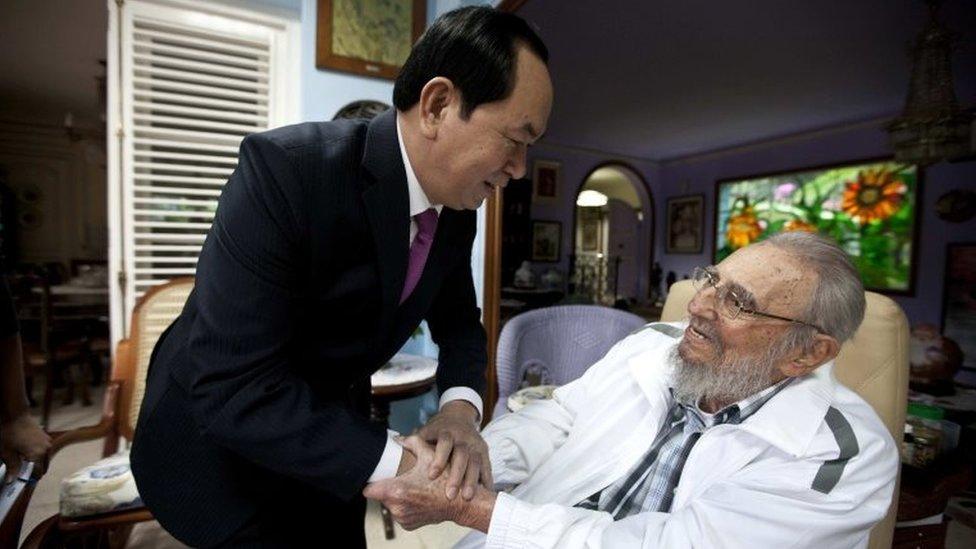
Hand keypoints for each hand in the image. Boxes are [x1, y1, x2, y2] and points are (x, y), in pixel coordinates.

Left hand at [1, 413, 50, 483]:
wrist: (14, 414)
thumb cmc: (9, 432)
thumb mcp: (7, 452)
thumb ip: (12, 468)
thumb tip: (12, 481)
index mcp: (37, 455)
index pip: (37, 473)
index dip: (30, 480)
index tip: (22, 483)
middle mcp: (46, 449)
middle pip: (43, 467)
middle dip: (34, 473)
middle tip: (22, 475)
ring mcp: (47, 442)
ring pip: (44, 459)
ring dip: (36, 464)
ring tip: (24, 464)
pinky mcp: (45, 437)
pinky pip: (44, 451)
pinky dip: (38, 455)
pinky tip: (27, 453)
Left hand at [364, 436, 495, 530]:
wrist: (462, 502)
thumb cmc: (446, 479)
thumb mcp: (429, 454)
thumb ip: (412, 442)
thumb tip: (398, 438)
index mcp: (397, 490)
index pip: (369, 490)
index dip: (373, 482)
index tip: (377, 477)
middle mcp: (397, 507)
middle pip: (381, 496)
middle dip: (388, 488)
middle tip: (400, 479)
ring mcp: (403, 518)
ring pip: (390, 506)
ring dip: (397, 498)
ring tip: (411, 488)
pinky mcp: (409, 525)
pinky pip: (400, 514)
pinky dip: (406, 507)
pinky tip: (417, 498)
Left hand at [416, 400, 491, 500]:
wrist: (459, 417)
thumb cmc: (438, 429)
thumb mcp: (427, 431)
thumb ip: (415, 440)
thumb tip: (396, 443)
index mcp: (447, 432)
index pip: (444, 443)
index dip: (439, 458)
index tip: (431, 475)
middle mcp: (463, 438)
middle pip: (462, 456)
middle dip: (456, 475)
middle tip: (450, 495)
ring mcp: (475, 445)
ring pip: (476, 462)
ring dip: (471, 480)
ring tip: (466, 497)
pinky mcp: (484, 452)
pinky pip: (487, 467)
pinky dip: (486, 480)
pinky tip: (485, 493)